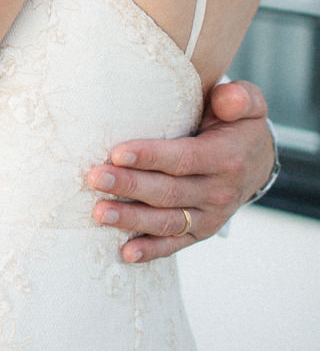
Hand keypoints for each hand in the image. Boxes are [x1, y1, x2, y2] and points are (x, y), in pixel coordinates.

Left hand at [88, 80, 274, 262]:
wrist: (256, 161)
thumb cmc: (238, 125)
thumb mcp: (248, 105)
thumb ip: (240, 98)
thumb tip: (230, 97)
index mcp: (226, 158)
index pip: (183, 159)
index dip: (150, 157)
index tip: (117, 153)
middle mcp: (219, 192)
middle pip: (168, 192)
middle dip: (129, 186)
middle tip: (94, 178)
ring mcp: (209, 216)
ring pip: (167, 221)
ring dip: (131, 220)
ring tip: (99, 213)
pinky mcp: (200, 232)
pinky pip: (174, 244)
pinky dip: (151, 251)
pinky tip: (125, 253)